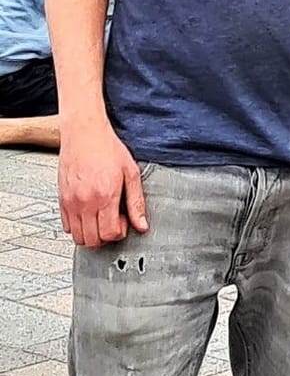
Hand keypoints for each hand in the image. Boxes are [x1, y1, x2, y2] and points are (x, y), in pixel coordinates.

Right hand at [58, 116, 146, 247]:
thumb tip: (142, 225)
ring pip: (77, 237)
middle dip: (106, 236)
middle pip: (92, 240)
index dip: (120, 232)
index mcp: (105, 196)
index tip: (124, 221)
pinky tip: (90, 213)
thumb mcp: (131, 173)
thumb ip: (136, 202)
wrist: (84, 135)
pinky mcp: (61, 200)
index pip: (109, 234)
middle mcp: (85, 203)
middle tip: (114, 220)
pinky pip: (66, 226)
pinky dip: (78, 227)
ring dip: (92, 234)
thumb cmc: (108, 149)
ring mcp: (70, 203)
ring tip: (102, 217)